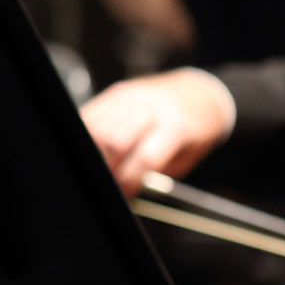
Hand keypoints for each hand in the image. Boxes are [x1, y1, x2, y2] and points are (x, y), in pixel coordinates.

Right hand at [80, 69, 234, 194]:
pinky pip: (91, 113)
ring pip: (98, 127)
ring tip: (103, 164)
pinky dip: (88, 132)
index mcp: (176, 126)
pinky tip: (94, 145)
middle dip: (108, 167)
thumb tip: (129, 185)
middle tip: (110, 179)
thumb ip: (160, 171)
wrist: (196, 93)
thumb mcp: (188, 155)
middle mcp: (151, 108)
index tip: (125, 192)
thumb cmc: (195, 127)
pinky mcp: (116, 92)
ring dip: (95, 151)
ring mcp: (131, 97)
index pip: (146, 157)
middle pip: (116, 141)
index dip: (130, 179)